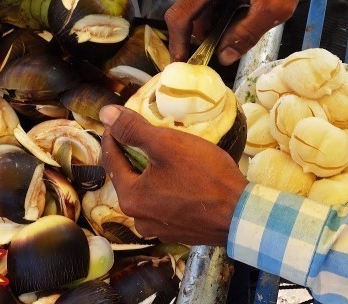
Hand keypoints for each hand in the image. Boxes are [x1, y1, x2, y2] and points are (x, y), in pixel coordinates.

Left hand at [99, 105, 248, 245]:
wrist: (241, 215)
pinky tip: (181, 178)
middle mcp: (139, 219)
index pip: (111, 160)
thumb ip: (134, 129)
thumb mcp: (168, 145)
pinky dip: (166, 189)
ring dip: (151, 173)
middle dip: (133, 155)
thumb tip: (106, 114)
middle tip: (143, 134)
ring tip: (164, 155)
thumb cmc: (205, 177)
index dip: (114, 135)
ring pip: (147, 192)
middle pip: (129, 178)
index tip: (118, 119)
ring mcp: (159, 229)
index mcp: (130, 199)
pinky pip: (164, 205)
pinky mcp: (178, 232)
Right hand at [165, 0, 308, 64]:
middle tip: (226, 47)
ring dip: (216, 19)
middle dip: (206, 33)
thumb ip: (247, 35)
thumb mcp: (273, 8)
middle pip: (192, 11)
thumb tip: (224, 57)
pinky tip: (240, 8)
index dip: (178, 43)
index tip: (181, 62)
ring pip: (202, 2)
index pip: (181, 15)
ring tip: (242, 22)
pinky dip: (220, 5)